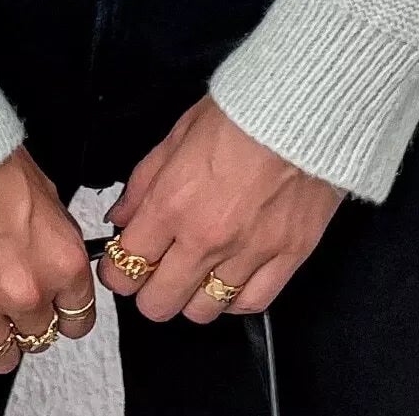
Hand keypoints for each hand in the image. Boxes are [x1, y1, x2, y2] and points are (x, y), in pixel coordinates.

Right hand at [0, 145, 96, 372]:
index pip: (77, 321)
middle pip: (38, 339)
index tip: (52, 308)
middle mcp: (26, 292)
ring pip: (0, 357)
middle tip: (10, 296)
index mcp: (61, 262)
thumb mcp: (45, 196)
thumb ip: (54, 243)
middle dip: (27, 320)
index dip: (63, 314)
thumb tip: (53, 266)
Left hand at [98, 95, 343, 321]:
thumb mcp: (176, 135)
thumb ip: (144, 183)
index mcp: (171, 204)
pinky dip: (235, 298)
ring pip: (203, 311)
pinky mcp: (288, 256)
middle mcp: (206, 238)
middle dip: (148, 291)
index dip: (117, 271)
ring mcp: (248, 252)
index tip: (121, 263)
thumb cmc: (238, 111)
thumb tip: (122, 217)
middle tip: (155, 271)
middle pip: (159, 304)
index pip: (125, 268)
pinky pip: (251, 303)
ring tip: (195, 273)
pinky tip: (230, 280)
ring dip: (192, 296)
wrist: (302, 106)